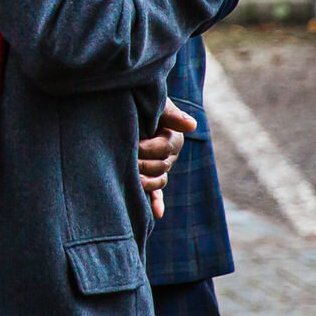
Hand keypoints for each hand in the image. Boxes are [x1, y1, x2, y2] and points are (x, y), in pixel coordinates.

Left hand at [137, 100, 196, 218]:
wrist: (123, 107)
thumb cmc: (138, 101)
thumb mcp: (153, 102)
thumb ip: (169, 112)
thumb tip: (192, 125)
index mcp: (171, 136)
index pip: (167, 147)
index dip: (151, 148)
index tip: (135, 145)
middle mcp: (168, 154)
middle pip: (162, 165)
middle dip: (144, 164)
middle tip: (128, 160)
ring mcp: (158, 167)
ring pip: (159, 180)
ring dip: (148, 183)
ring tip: (134, 181)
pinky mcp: (147, 177)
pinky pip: (156, 193)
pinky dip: (157, 203)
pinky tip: (157, 214)